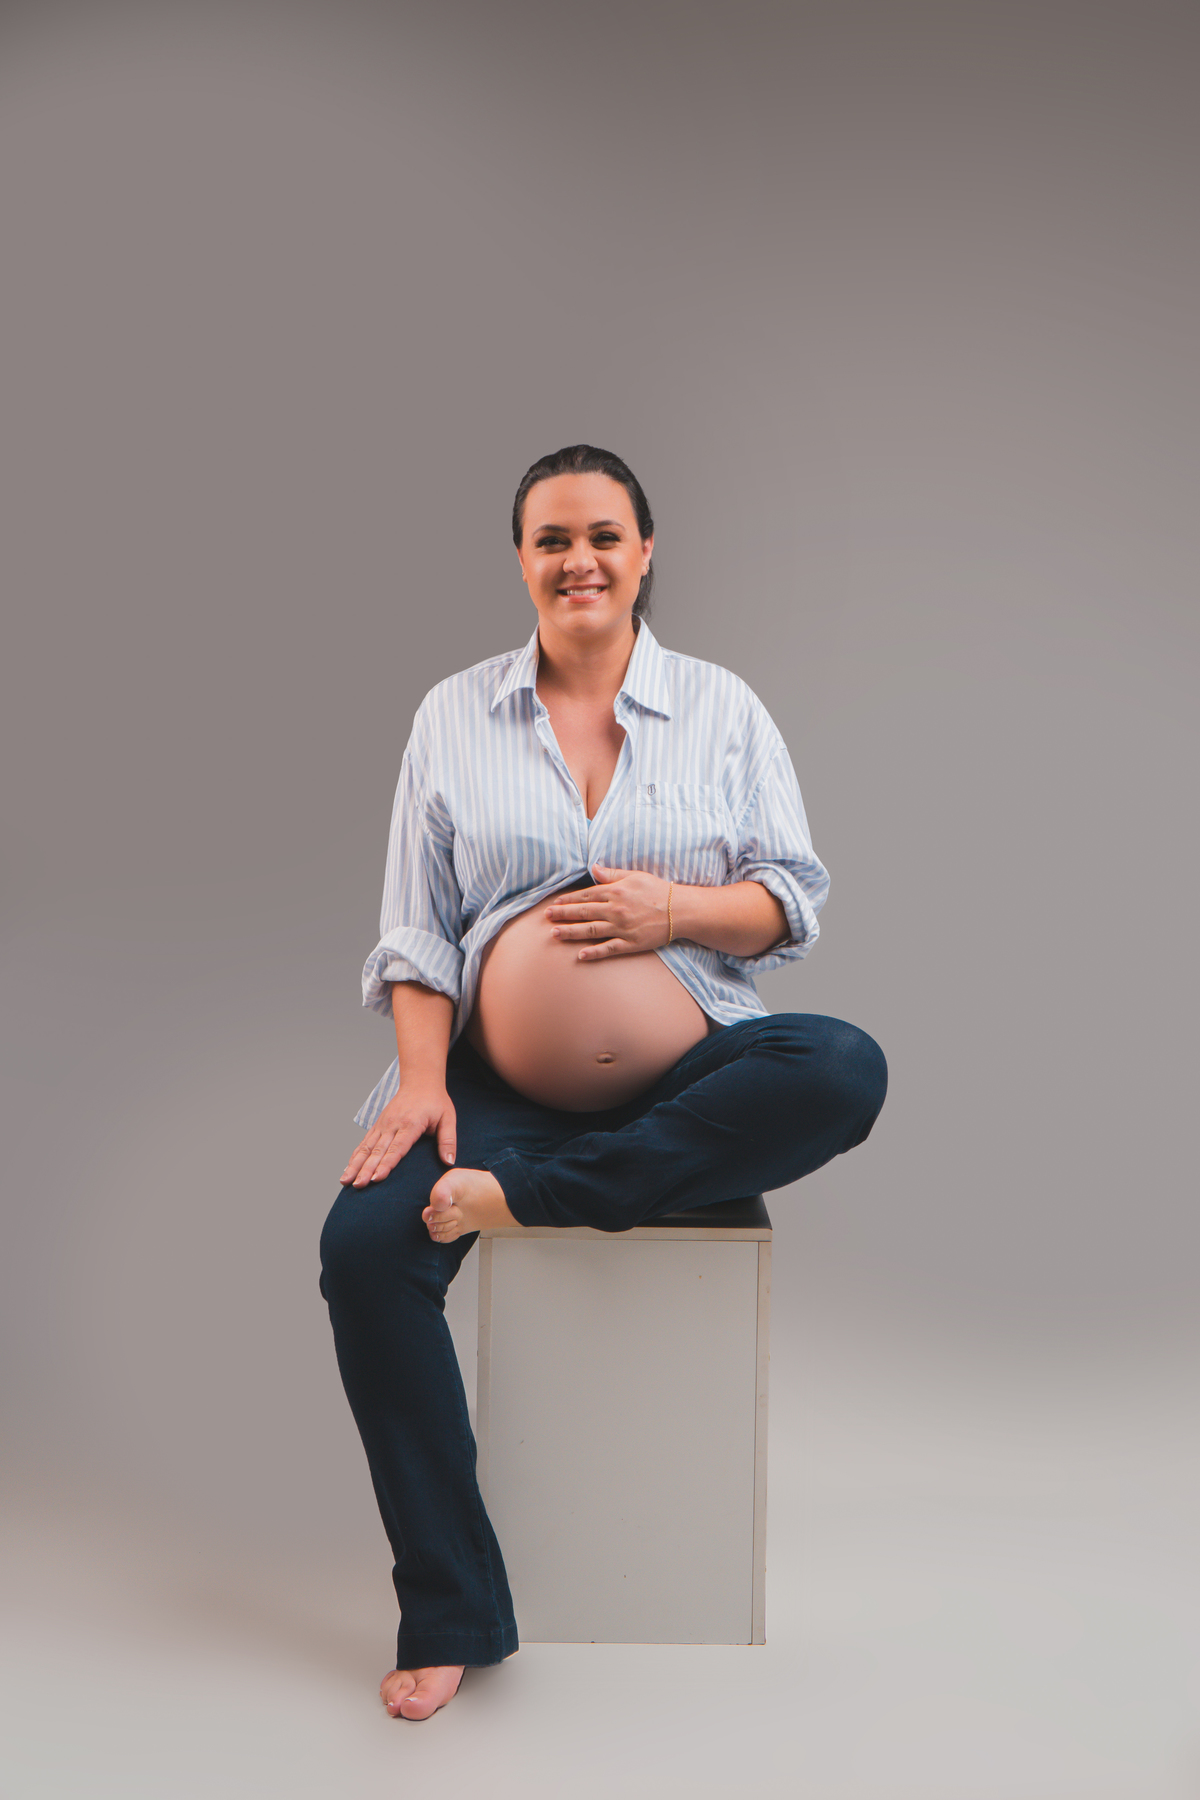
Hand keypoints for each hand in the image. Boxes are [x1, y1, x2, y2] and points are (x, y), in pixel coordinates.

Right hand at [341, 1083, 456, 1186]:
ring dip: (355, 1164)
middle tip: (358, 1185)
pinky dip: (355, 1155)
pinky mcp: (378, 1124)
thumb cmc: (435, 1101)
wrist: (420, 1081)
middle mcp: (393, 1124)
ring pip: (366, 1147)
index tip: (377, 1178)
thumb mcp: (448, 1118)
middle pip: (377, 1150)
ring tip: (345, 1180)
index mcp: (410, 1124)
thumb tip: (449, 1163)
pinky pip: (364, 1142)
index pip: (396, 1148)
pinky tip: (348, 1168)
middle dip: (366, 1169)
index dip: (386, 1164)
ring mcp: (383, 1124)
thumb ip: (448, 1141)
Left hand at [544, 863, 671, 959]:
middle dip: (563, 915)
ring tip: (555, 934)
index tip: (555, 904)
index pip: (586, 895)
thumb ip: (612, 873)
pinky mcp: (630, 943)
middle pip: (583, 912)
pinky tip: (580, 955)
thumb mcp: (635, 876)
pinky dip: (594, 953)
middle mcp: (615, 910)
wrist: (680, 910)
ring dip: (571, 932)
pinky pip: (608, 949)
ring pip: (591, 931)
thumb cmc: (657, 890)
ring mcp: (622, 928)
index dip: (568, 900)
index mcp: (615, 892)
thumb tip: (593, 867)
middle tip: (546, 918)